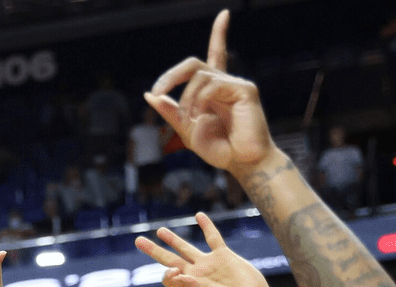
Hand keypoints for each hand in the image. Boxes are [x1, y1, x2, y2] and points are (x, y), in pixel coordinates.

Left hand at [135, 212, 277, 286]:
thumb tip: (177, 274)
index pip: (168, 277)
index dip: (166, 272)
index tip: (175, 271)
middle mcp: (195, 274)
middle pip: (170, 259)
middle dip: (154, 250)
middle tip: (138, 240)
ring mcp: (208, 264)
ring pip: (186, 248)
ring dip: (173, 239)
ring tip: (160, 231)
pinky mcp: (223, 255)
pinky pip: (213, 238)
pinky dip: (206, 226)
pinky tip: (199, 215)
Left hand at [144, 11, 277, 177]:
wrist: (241, 163)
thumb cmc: (220, 149)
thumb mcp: (187, 130)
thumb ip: (170, 111)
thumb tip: (150, 95)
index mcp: (213, 91)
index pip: (215, 54)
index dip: (220, 33)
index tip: (225, 14)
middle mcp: (225, 84)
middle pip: (194, 64)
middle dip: (170, 75)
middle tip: (157, 90)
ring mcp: (236, 85)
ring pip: (199, 76)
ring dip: (186, 98)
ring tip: (188, 119)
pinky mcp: (245, 90)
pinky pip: (212, 86)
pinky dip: (199, 101)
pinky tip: (200, 116)